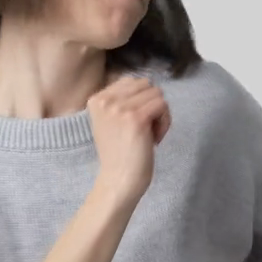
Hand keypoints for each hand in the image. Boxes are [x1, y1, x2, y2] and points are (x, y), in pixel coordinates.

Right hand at [87, 75, 170, 202]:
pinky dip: (165, 122)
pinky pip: (162, 105)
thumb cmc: (118, 154)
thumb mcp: (109, 121)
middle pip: (146, 85)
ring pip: (157, 94)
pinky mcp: (136, 118)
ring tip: (150, 134)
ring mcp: (120, 108)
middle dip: (151, 105)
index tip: (136, 123)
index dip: (140, 100)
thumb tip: (148, 85)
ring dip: (159, 114)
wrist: (118, 180)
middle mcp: (105, 100)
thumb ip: (121, 101)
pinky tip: (155, 139)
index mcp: (96, 99)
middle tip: (146, 129)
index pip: (131, 81)